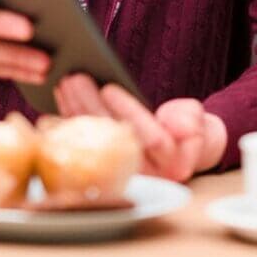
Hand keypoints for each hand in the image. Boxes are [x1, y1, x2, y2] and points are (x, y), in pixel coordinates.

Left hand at [54, 75, 227, 181]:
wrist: (179, 152)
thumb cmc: (187, 130)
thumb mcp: (196, 119)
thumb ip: (189, 119)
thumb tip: (175, 123)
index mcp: (173, 165)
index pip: (150, 138)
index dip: (128, 111)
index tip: (110, 88)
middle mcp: (145, 177)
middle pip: (113, 140)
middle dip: (92, 107)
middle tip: (76, 79)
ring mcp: (121, 177)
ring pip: (93, 144)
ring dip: (76, 111)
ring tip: (65, 83)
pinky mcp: (102, 171)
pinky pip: (82, 147)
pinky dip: (69, 123)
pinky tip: (59, 103)